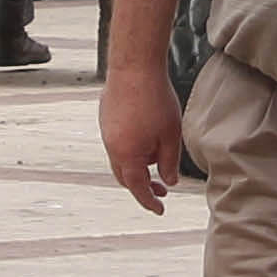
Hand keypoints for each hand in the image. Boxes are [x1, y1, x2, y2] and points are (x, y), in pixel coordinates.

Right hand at [101, 60, 189, 214]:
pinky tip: (147, 135)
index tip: (160, 209)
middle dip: (142, 185)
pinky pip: (117, 142)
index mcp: (127, 156)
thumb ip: (169, 163)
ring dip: (138, 164)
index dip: (149, 201)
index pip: (137, 188)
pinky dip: (131, 148)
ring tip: (158, 155)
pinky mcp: (106, 118)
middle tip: (160, 188)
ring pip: (120, 158)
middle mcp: (112, 147)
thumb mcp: (171, 136)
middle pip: (125, 176)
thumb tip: (169, 181)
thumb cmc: (154, 99)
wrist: (134, 67)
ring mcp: (106, 132)